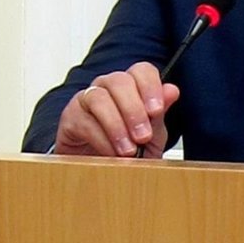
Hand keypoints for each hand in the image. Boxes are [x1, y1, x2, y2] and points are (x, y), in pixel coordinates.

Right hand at [53, 63, 178, 157]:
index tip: (156, 110)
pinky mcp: (71, 117)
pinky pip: (85, 121)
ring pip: (99, 98)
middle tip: (143, 136)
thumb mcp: (151, 136)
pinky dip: (102, 140)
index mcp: (131, 86)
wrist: (100, 171)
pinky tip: (112, 154)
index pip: (141, 70)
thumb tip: (172, 90)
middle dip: (134, 110)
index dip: (150, 86)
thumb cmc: (126, 149)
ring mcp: (86, 99)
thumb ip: (159, 115)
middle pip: (120, 81)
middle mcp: (108, 87)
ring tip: (128, 150)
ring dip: (117, 126)